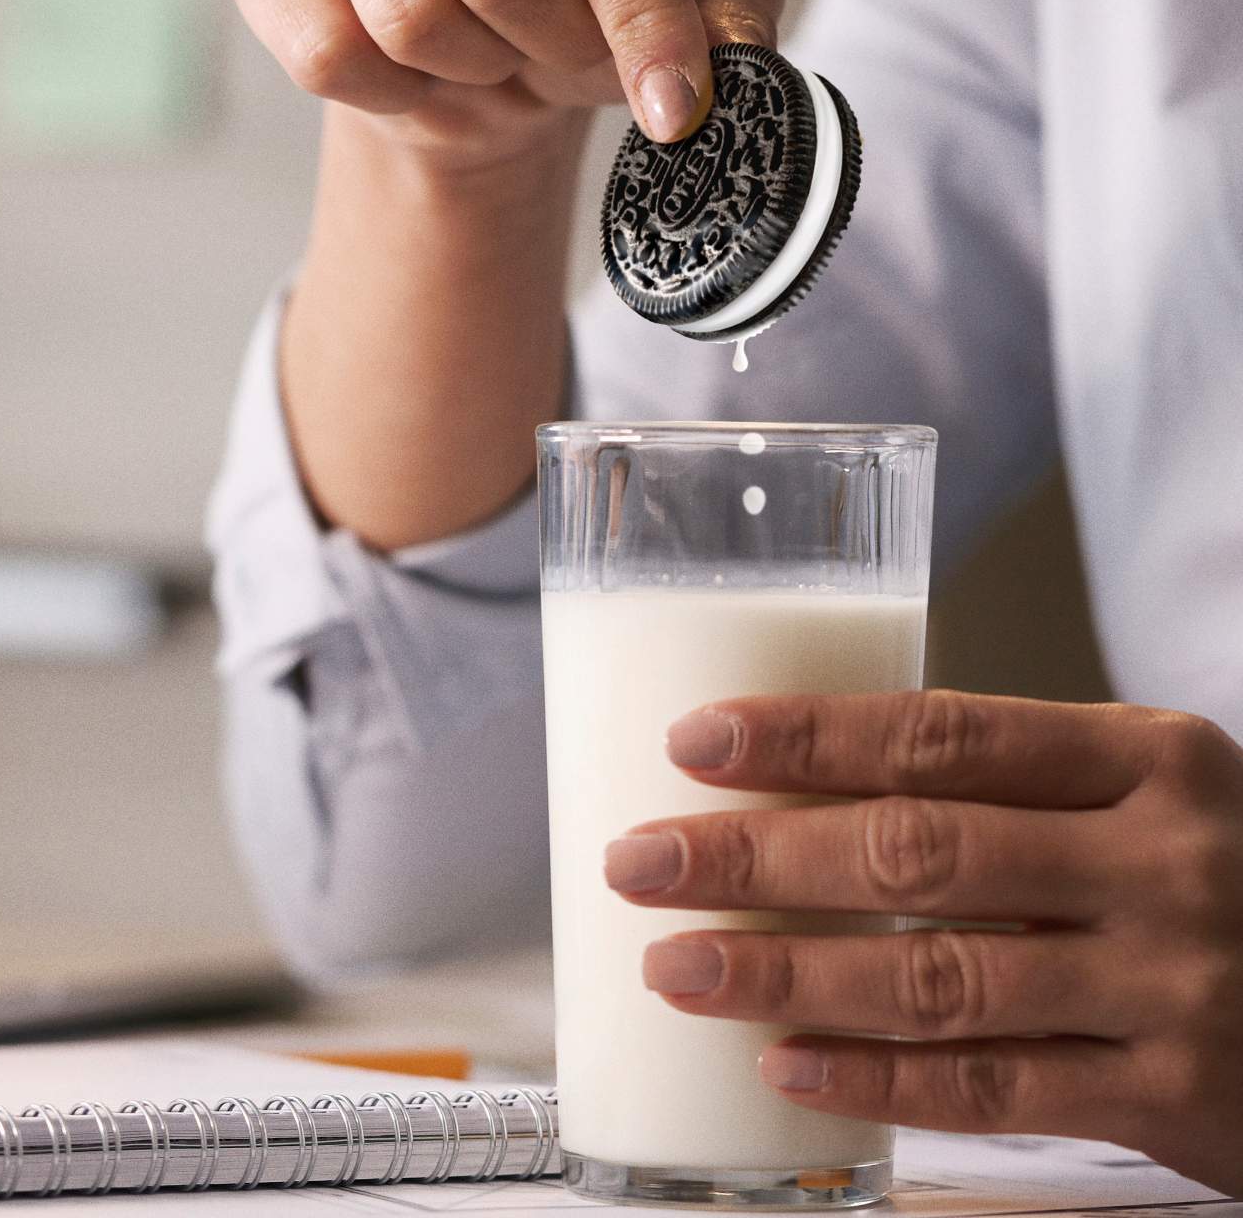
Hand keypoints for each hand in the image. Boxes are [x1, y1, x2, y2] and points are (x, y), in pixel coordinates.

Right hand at [227, 0, 783, 160]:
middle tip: (562, 55)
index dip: (642, 16)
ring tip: (487, 50)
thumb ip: (729, 5)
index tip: (677, 108)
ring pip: (412, 15)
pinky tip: (415, 70)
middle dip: (552, 46)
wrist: (478, 55)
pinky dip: (395, 95)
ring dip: (473, 70)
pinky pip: (330, 54)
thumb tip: (735, 60)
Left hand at [604, 691, 1242, 1195]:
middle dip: (759, 858)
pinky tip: (785, 1065)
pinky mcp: (1177, 1096)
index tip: (695, 741)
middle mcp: (1159, 859)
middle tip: (644, 862)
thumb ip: (1011, 788)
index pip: (943, 733)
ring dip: (789, 975)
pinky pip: (997, 1090)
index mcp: (1144, 756)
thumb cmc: (1217, 870)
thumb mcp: (1143, 794)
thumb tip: (807, 789)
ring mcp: (1173, 982)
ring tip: (679, 968)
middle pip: (917, 851)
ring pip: (938, 978)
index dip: (809, 736)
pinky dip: (879, 1079)